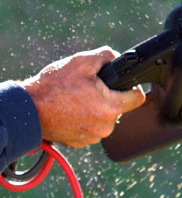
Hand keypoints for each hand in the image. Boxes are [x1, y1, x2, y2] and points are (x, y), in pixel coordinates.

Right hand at [22, 47, 145, 147]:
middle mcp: (105, 127)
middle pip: (120, 107)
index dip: (132, 86)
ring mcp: (92, 137)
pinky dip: (85, 119)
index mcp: (110, 107)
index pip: (137, 97)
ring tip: (78, 99)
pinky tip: (72, 110)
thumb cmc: (53, 86)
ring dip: (96, 108)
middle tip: (90, 88)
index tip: (121, 83)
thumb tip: (118, 58)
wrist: (27, 110)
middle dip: (109, 96)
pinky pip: (91, 127)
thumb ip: (107, 55)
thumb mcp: (82, 61)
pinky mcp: (80, 142)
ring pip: (105, 118)